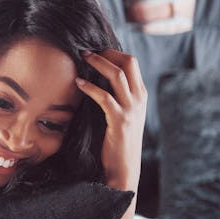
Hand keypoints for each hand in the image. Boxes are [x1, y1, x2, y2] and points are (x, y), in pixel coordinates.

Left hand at [77, 50, 146, 190]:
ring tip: (81, 58)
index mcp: (141, 95)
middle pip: (128, 62)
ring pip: (117, 75)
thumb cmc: (118, 141)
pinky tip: (78, 83)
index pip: (131, 62)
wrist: (124, 168)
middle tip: (86, 51)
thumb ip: (117, 97)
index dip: (113, 52)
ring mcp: (131, 109)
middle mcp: (139, 99)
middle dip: (106, 53)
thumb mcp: (122, 114)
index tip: (95, 51)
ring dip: (98, 63)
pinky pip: (104, 97)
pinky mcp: (120, 120)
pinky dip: (90, 86)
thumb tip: (98, 79)